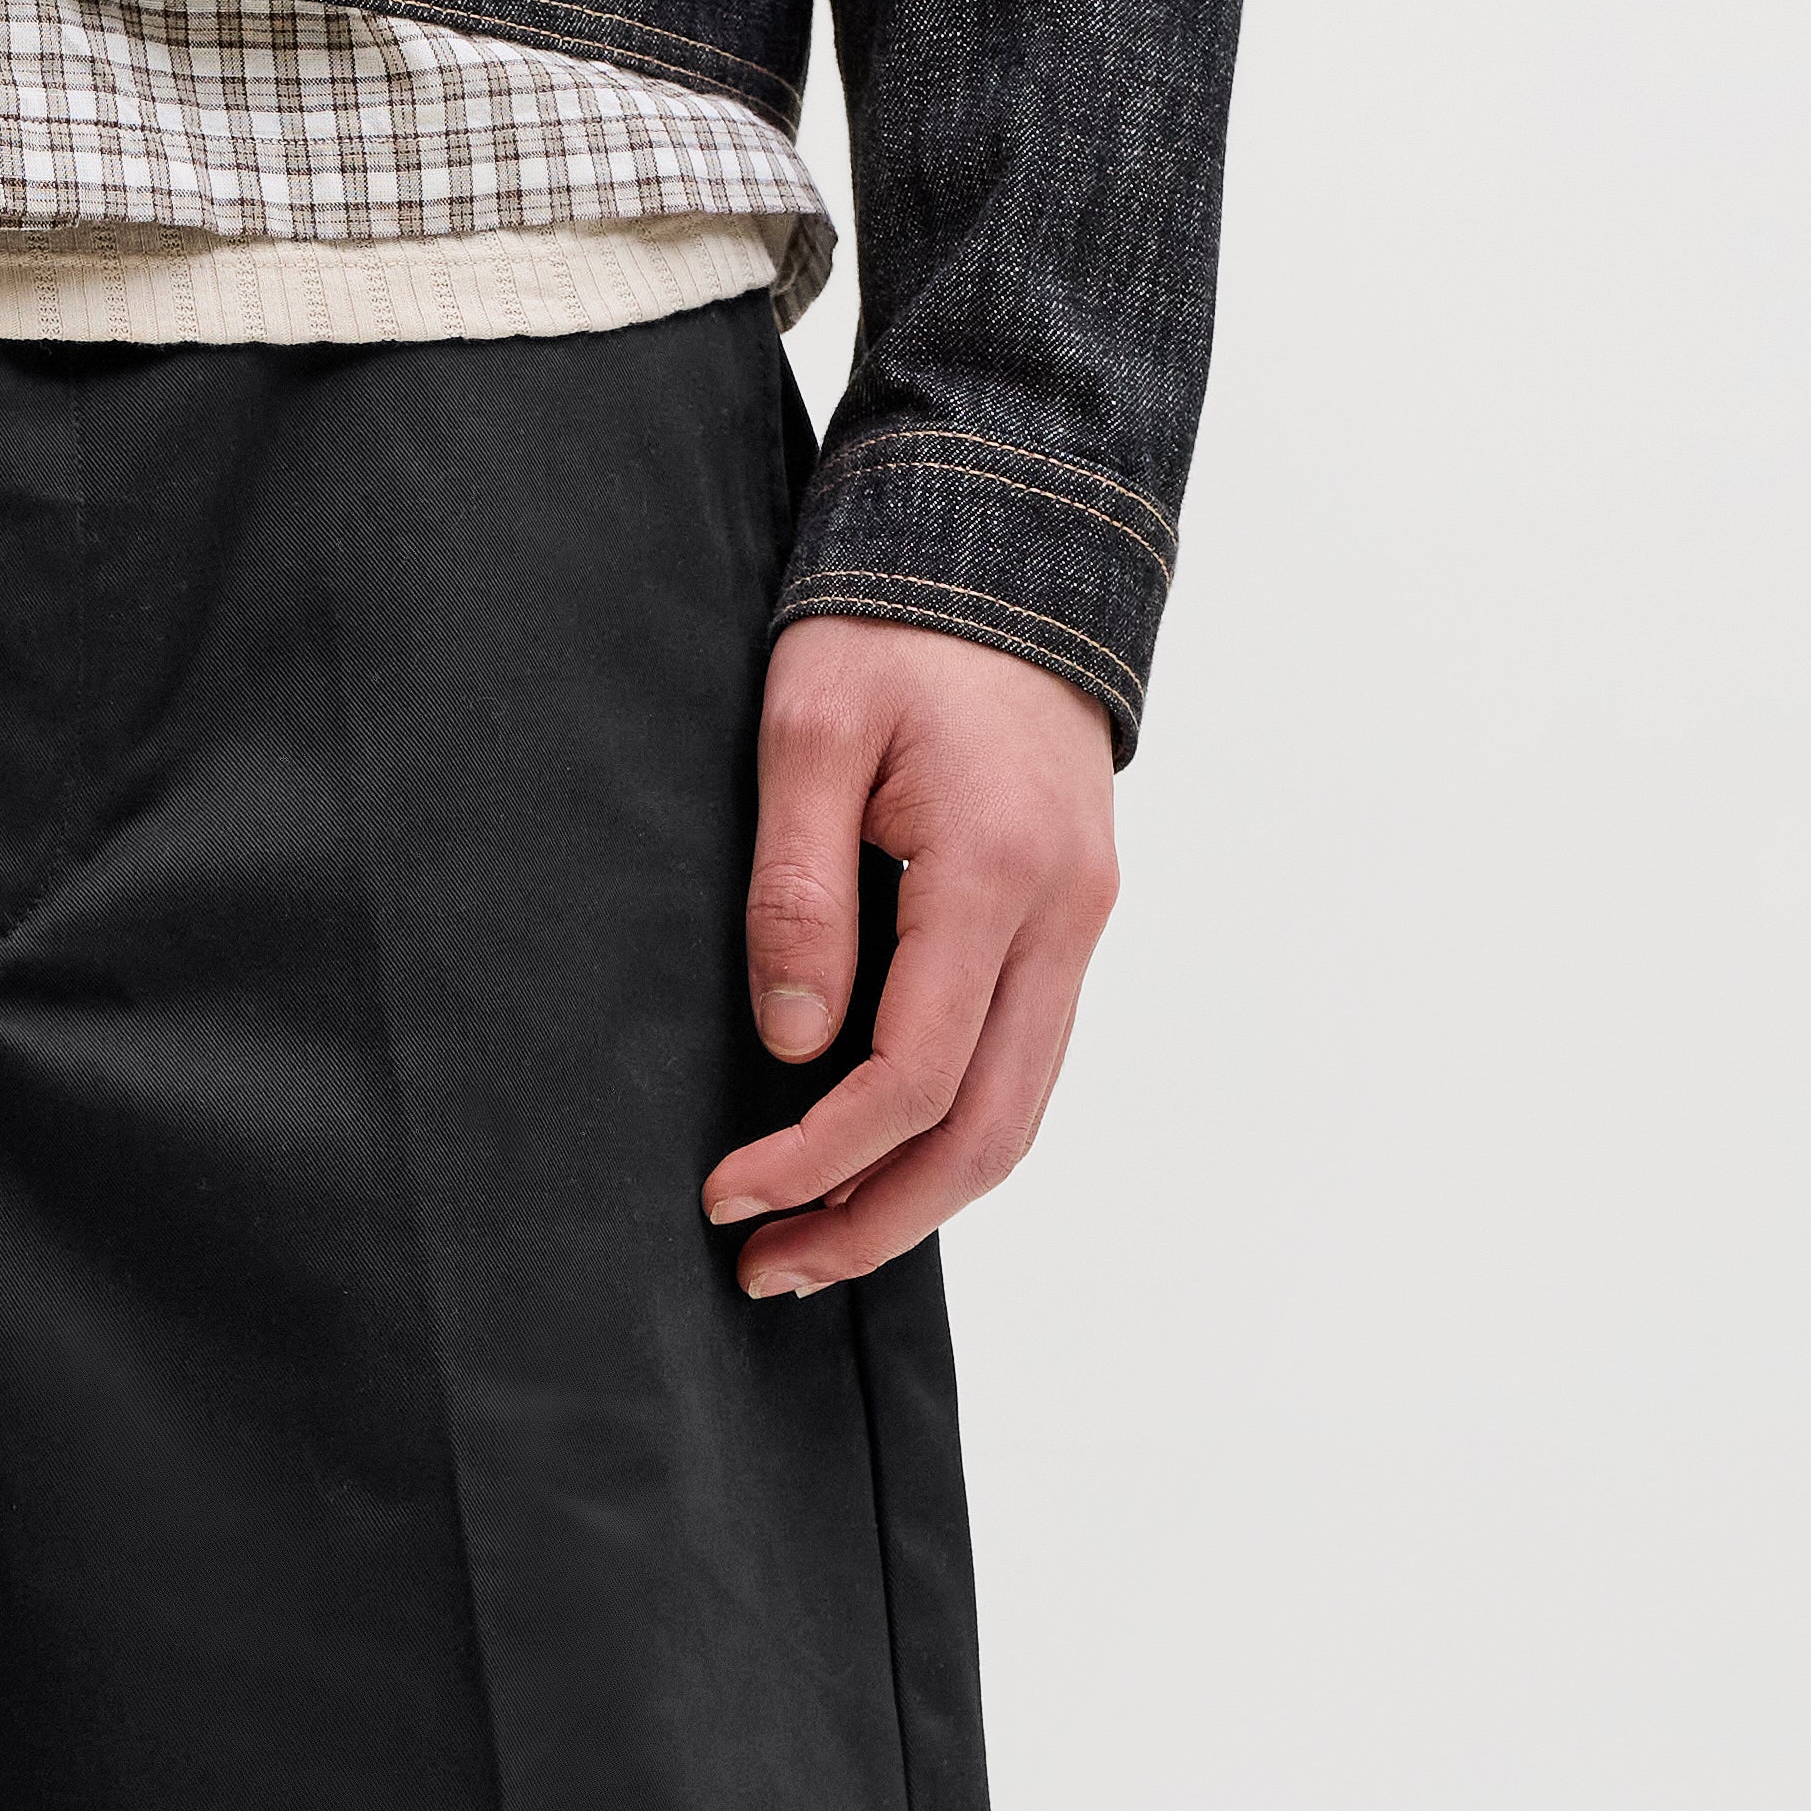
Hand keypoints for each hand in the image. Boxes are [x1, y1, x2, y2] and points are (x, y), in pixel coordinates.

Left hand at [702, 622, 1116, 1300]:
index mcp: (995, 873)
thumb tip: (792, 1048)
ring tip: (812, 1245)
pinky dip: (951, 1135)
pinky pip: (1023, 1064)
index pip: (911, 1078)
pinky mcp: (1071, 918)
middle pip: (986, 1134)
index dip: (817, 1159)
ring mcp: (1081, 921)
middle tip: (768, 1271)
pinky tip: (874, 1163)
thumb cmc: (892, 621)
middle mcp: (1064, 914)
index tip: (729, 1195)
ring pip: (1018, 1114)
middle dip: (874, 1220)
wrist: (1007, 539)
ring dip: (917, 1197)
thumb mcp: (806, 731)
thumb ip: (797, 893)